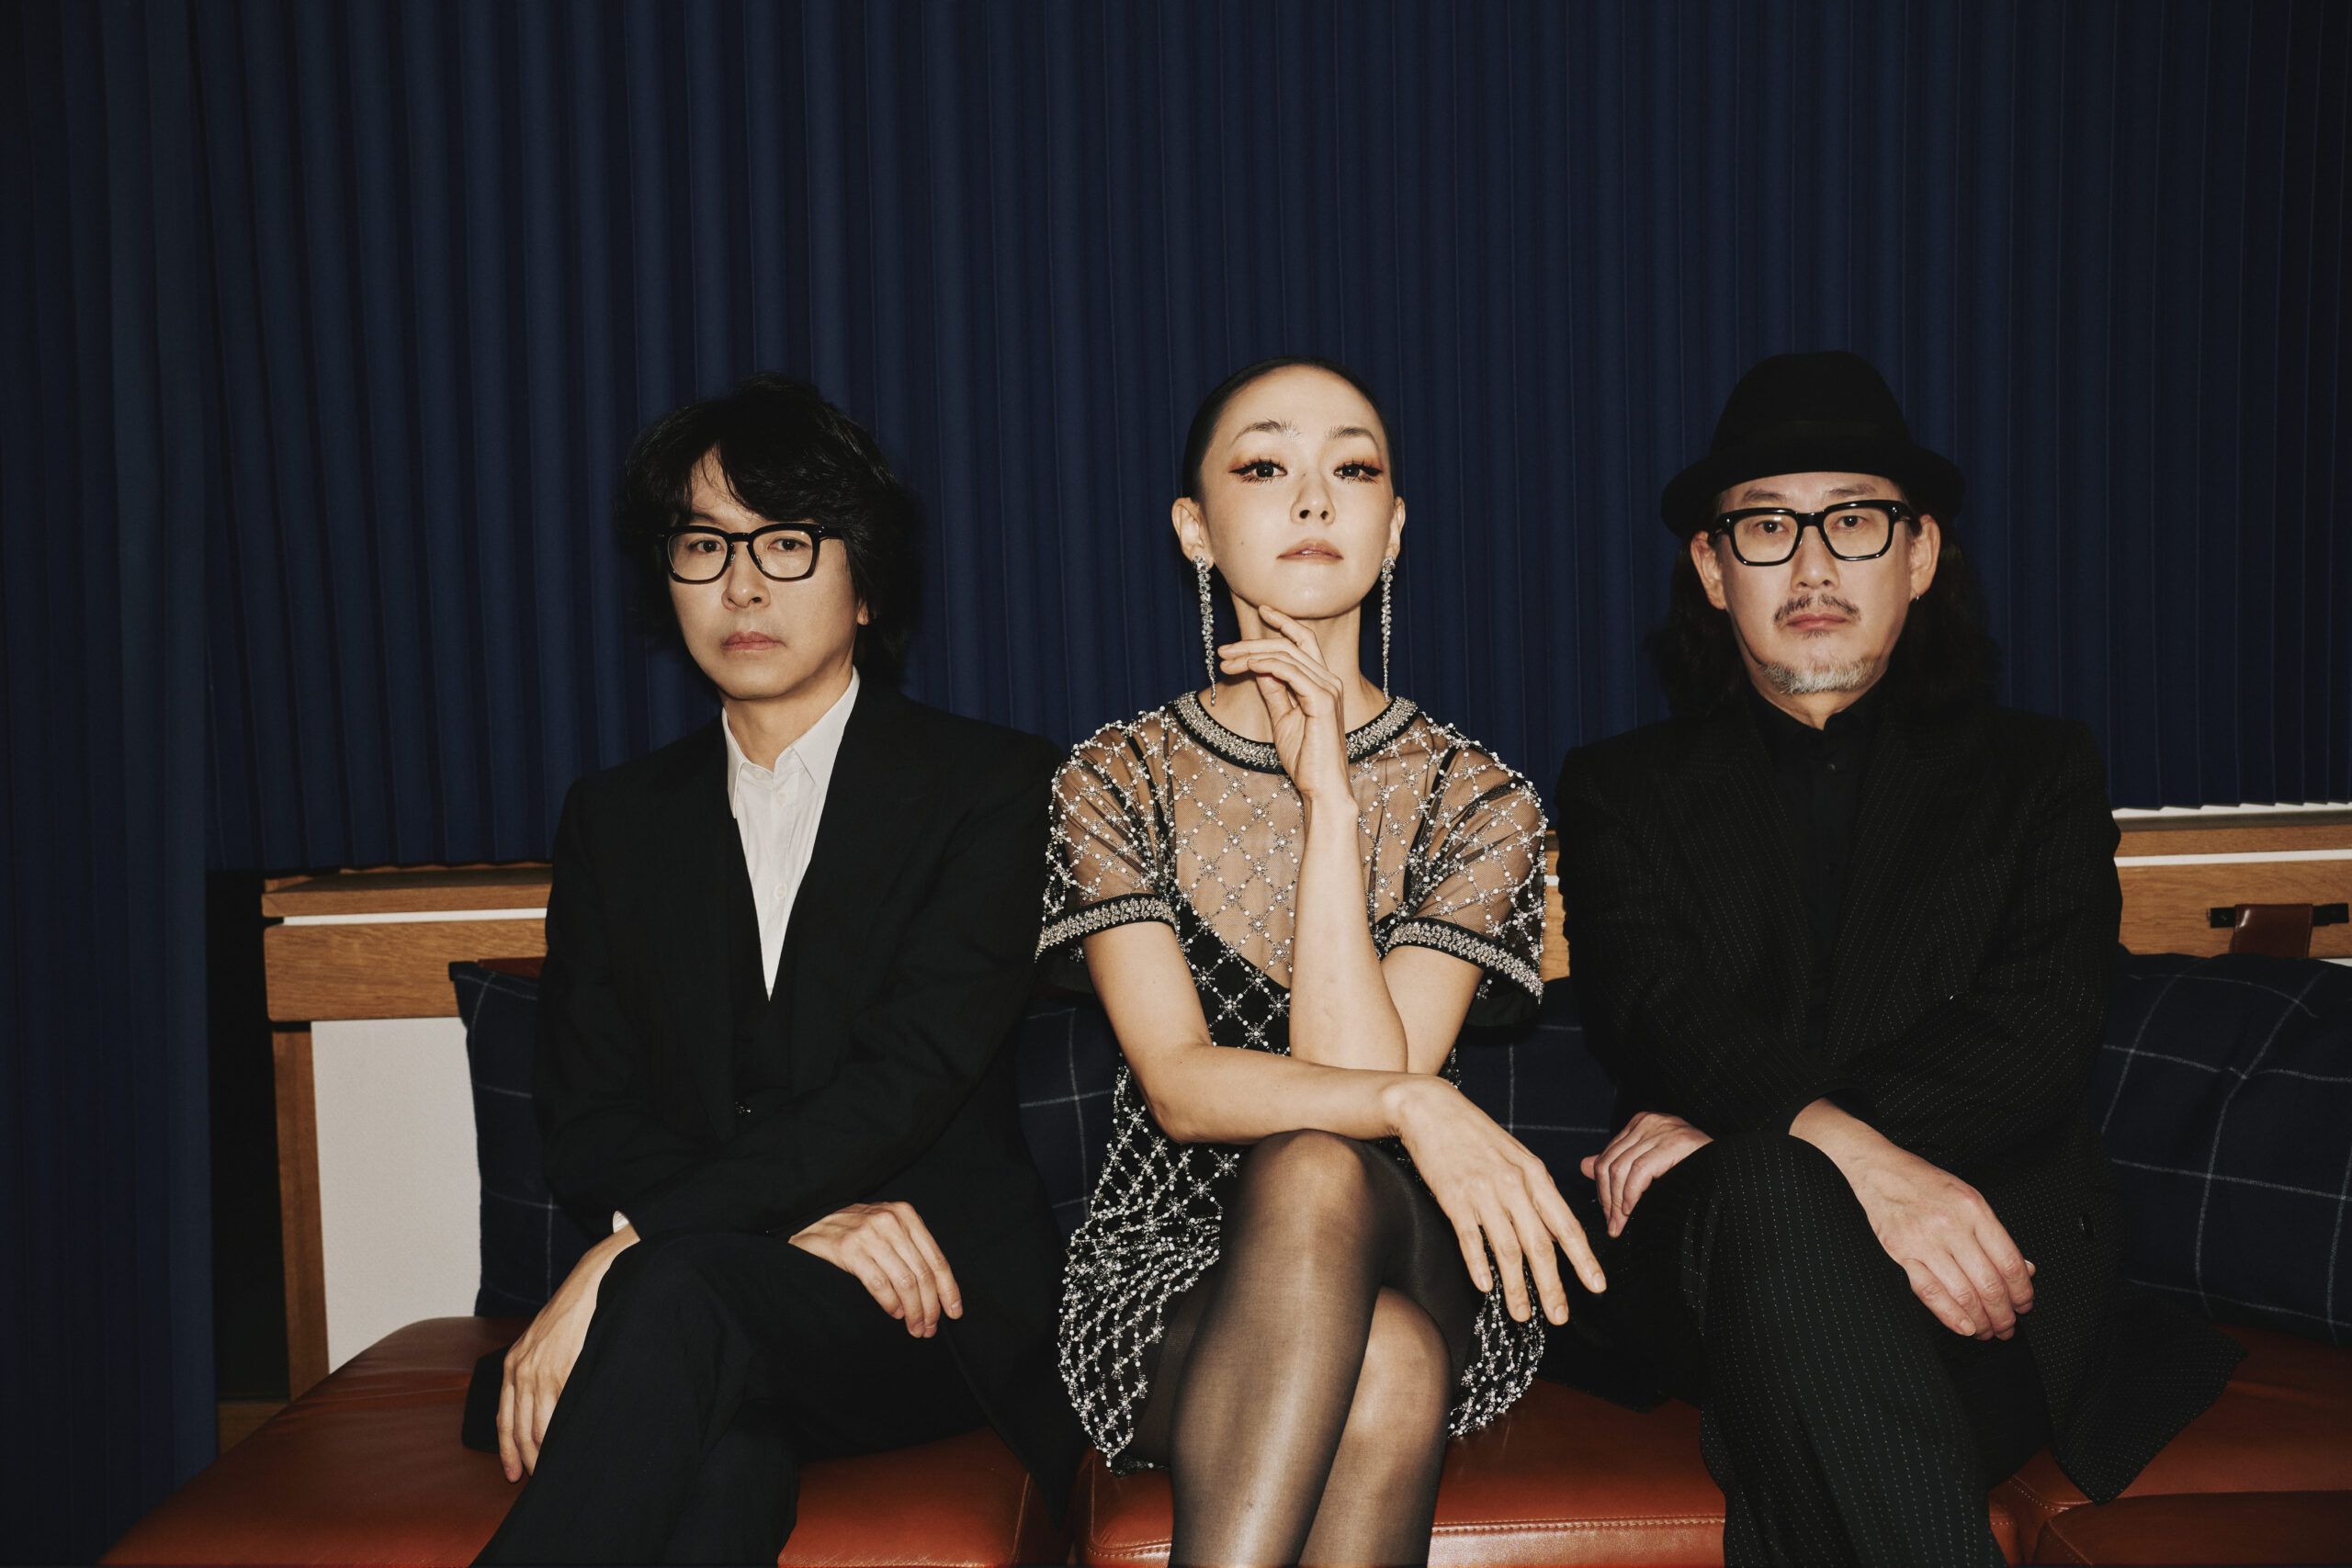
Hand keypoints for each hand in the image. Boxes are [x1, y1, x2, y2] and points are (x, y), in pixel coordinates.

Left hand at [499, 1224, 635, 1481]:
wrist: (591, 1283)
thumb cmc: (571, 1313)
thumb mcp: (541, 1341)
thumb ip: (536, 1371)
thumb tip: (542, 1408)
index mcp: (513, 1365)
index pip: (505, 1420)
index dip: (507, 1451)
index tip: (513, 1474)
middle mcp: (521, 1372)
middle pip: (520, 1431)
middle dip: (528, 1459)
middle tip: (538, 1481)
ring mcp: (541, 1373)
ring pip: (539, 1429)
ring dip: (546, 1454)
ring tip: (556, 1471)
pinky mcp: (562, 1371)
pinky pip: (558, 1414)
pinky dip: (562, 1436)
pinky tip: (568, 1446)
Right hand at [789, 1201, 962, 1337]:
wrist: (812, 1227)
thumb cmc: (856, 1234)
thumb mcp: (888, 1230)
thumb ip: (911, 1249)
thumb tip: (939, 1290)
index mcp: (906, 1215)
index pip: (936, 1259)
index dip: (948, 1290)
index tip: (954, 1313)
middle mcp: (890, 1221)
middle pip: (923, 1274)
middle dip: (930, 1307)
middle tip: (930, 1328)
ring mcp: (868, 1234)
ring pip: (904, 1282)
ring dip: (913, 1311)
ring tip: (914, 1328)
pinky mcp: (848, 1249)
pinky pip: (879, 1284)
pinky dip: (890, 1304)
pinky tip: (894, 1314)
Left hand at [1218, 606, 1352, 800]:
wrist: (1321, 787)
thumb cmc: (1306, 758)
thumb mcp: (1283, 718)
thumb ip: (1275, 691)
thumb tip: (1259, 667)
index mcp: (1323, 683)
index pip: (1304, 642)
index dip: (1284, 622)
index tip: (1262, 610)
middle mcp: (1329, 681)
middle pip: (1290, 644)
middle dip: (1253, 642)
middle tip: (1224, 649)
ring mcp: (1328, 690)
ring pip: (1286, 655)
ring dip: (1251, 654)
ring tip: (1225, 662)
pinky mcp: (1322, 701)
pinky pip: (1290, 672)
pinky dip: (1266, 664)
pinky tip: (1247, 665)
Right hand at [1387, 1076, 1606, 1323]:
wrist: (1431, 1109)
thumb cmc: (1475, 1135)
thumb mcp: (1515, 1157)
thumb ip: (1534, 1193)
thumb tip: (1553, 1234)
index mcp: (1534, 1174)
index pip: (1566, 1224)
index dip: (1584, 1259)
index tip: (1597, 1287)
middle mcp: (1513, 1184)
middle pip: (1539, 1245)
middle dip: (1552, 1286)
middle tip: (1560, 1317)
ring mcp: (1483, 1191)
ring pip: (1507, 1249)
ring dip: (1516, 1287)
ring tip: (1523, 1315)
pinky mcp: (1453, 1197)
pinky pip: (1470, 1238)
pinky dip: (1478, 1265)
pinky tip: (1485, 1287)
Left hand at [1580, 1112, 1711, 1236]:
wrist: (1730, 1170)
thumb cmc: (1692, 1171)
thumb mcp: (1649, 1165)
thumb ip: (1618, 1164)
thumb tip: (1583, 1166)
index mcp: (1641, 1124)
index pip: (1607, 1156)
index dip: (1602, 1189)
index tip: (1607, 1214)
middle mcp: (1649, 1122)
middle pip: (1610, 1162)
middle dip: (1607, 1198)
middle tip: (1613, 1225)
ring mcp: (1662, 1130)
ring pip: (1621, 1168)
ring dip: (1617, 1203)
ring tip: (1621, 1224)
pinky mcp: (1674, 1143)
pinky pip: (1640, 1172)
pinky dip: (1632, 1196)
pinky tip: (1633, 1211)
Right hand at [1793, 1100, 2034, 1339]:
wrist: (1879, 1169)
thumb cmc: (1925, 1182)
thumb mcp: (1969, 1198)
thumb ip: (1995, 1235)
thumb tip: (2024, 1270)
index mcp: (1974, 1209)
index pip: (2009, 1262)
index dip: (2022, 1291)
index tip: (2024, 1304)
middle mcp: (1951, 1225)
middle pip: (1989, 1283)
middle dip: (2004, 1314)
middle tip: (2008, 1327)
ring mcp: (1924, 1240)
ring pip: (1963, 1293)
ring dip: (1981, 1321)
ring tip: (1988, 1330)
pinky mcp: (1901, 1252)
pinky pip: (1930, 1292)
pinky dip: (1950, 1316)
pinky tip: (1965, 1327)